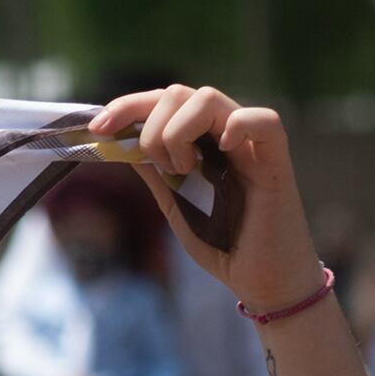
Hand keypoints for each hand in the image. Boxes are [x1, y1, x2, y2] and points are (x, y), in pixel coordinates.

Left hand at [93, 85, 324, 318]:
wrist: (262, 282)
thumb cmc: (223, 244)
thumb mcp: (175, 204)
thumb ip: (154, 172)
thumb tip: (118, 142)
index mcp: (201, 140)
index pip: (162, 101)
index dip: (127, 107)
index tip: (98, 129)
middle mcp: (225, 133)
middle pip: (179, 92)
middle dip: (151, 127)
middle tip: (162, 168)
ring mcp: (251, 144)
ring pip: (209, 98)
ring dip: (180, 131)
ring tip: (185, 170)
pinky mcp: (276, 161)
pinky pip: (263, 121)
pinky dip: (238, 125)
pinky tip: (223, 148)